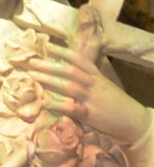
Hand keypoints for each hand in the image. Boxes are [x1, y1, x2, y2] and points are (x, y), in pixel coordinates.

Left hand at [31, 48, 149, 146]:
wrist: (133, 120)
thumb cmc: (115, 105)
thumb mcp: (103, 87)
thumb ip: (88, 81)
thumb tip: (69, 77)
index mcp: (97, 77)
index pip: (79, 60)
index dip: (63, 52)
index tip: (47, 46)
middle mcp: (94, 84)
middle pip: (70, 71)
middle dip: (50, 65)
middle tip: (32, 62)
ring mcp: (92, 98)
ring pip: (69, 86)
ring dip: (50, 81)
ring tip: (33, 76)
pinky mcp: (90, 114)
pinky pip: (72, 108)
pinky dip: (58, 104)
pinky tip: (45, 102)